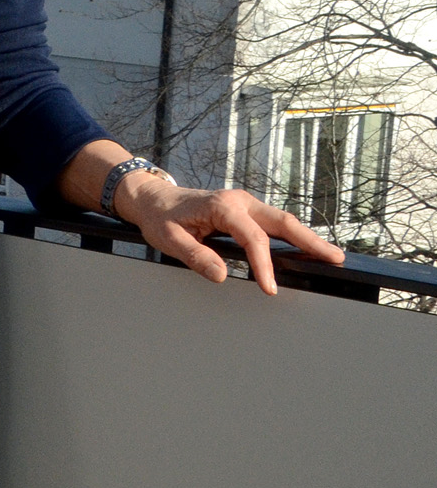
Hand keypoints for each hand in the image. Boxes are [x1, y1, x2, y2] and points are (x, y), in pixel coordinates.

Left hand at [112, 172, 343, 294]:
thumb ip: (195, 256)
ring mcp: (245, 204)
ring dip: (306, 238)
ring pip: (282, 221)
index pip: (252, 238)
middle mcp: (239, 201)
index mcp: (222, 207)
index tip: (270, 288)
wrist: (153, 198)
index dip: (264, 265)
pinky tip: (305, 249)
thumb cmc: (160, 217)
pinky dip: (292, 236)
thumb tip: (222, 275)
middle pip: (282, 222)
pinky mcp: (245, 210)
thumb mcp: (168, 238)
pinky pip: (273, 223)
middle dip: (310, 241)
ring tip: (331, 256)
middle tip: (335, 259)